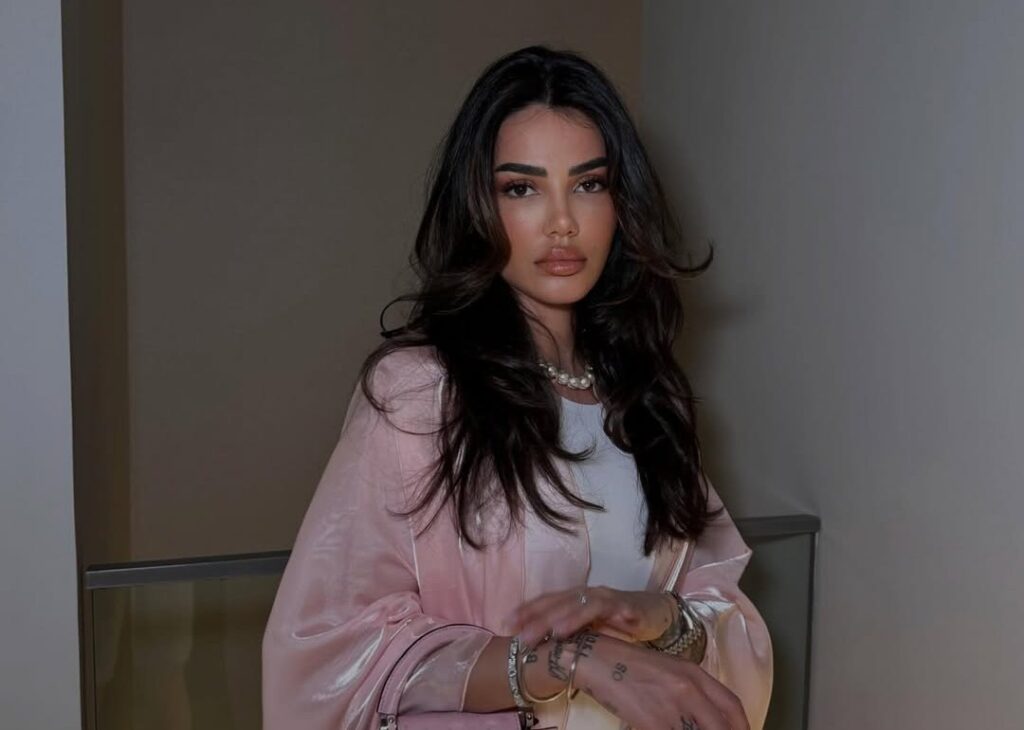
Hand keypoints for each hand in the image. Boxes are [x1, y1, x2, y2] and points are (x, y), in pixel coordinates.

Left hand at [507, 585, 674, 647]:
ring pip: (579, 604)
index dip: (526, 610)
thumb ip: (568, 633)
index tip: (506, 624)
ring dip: (564, 617)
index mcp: (574, 599)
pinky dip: (595, 613)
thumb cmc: (618, 624)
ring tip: (551, 632)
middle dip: (537, 618)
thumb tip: (538, 646)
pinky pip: (607, 608)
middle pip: (557, 603)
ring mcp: (605, 597)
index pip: (546, 602)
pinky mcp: (625, 605)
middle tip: (520, 634)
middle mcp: (586, 594)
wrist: (656, 614)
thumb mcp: (588, 630)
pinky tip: (584, 624)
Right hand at [574, 633, 748, 729]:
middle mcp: (689, 690)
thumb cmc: (631, 665)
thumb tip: (706, 716)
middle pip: (722, 728)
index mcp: (694, 673)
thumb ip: (692, 690)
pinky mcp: (653, 723)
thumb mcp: (669, 670)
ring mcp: (672, 708)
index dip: (743, 726)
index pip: (732, 706)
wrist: (598, 660)